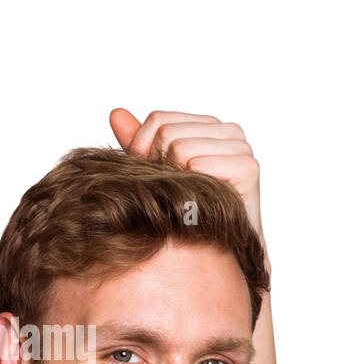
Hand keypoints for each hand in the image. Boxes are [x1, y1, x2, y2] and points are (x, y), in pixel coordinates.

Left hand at [110, 108, 264, 251]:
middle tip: (171, 195)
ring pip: (179, 147)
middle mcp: (230, 131)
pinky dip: (190, 187)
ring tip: (185, 201)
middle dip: (158, 166)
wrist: (222, 251)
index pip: (158, 119)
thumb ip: (141, 143)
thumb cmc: (190, 211)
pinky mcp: (248, 168)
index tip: (152, 178)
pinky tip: (198, 205)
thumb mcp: (160, 173)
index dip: (144, 150)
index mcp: (210, 126)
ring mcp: (242, 147)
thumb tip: (115, 113)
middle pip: (167, 132)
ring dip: (174, 180)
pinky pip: (198, 164)